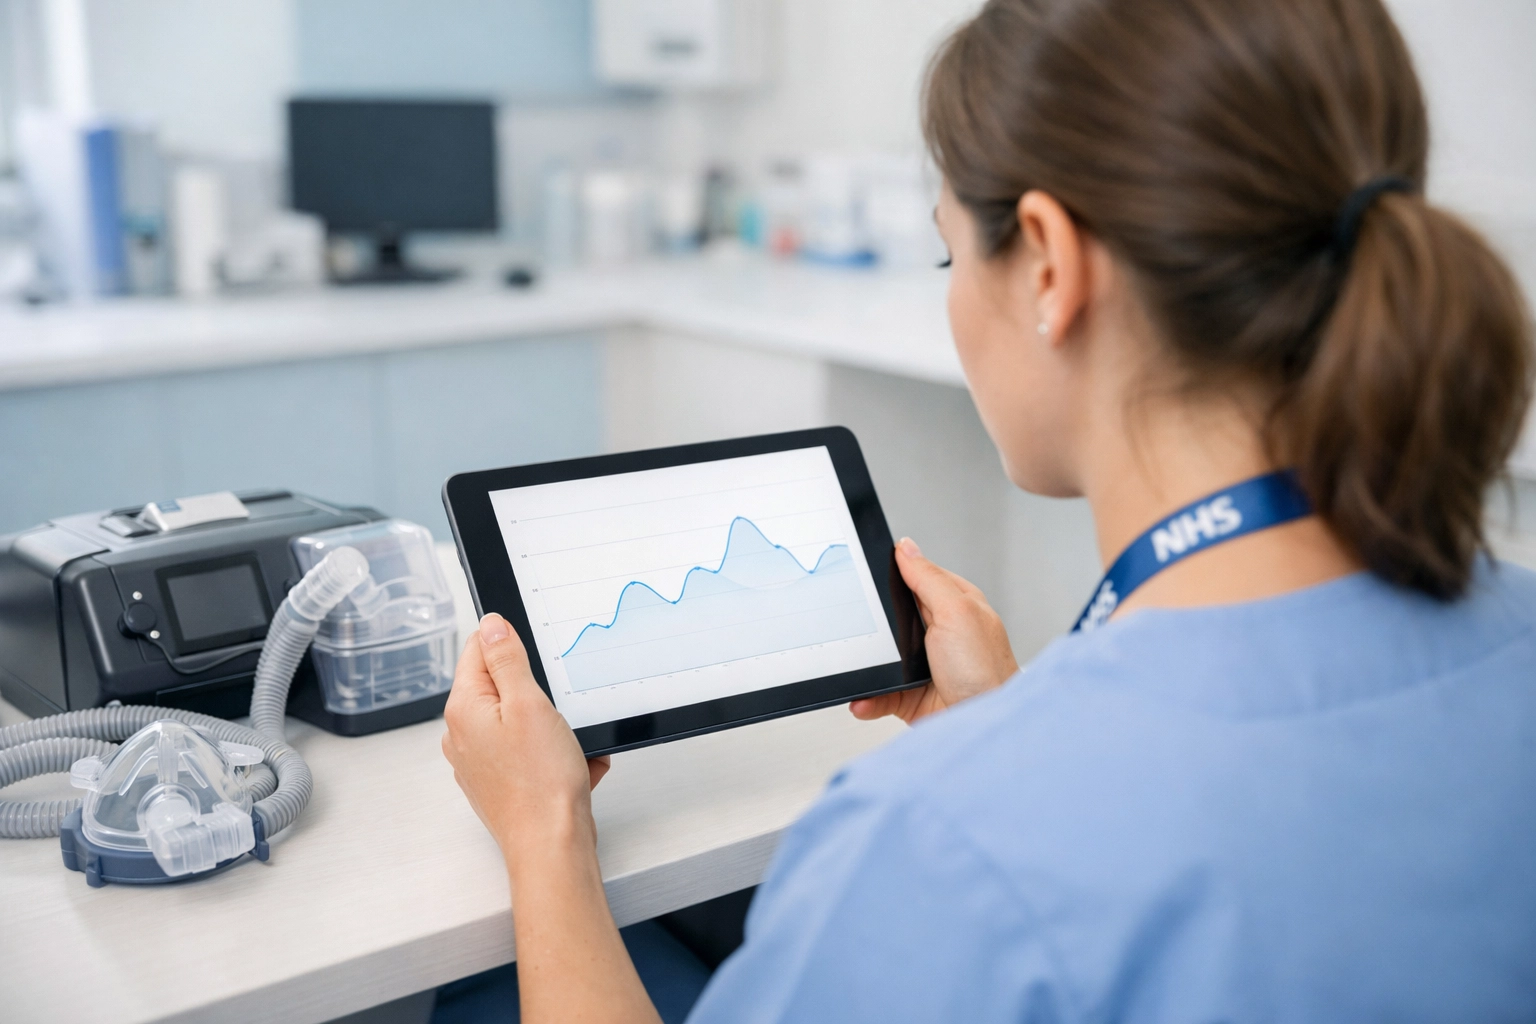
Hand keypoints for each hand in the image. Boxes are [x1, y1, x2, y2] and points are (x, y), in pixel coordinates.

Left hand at [442, 613, 610, 868]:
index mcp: (464, 708)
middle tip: (559, 710)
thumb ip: (506, 659)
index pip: (477, 649)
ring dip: (551, 726)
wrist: (551, 846)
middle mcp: (462, 734)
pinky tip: (574, 767)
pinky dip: (553, 755)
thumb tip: (491, 624)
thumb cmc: (542, 783)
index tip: (538, 659)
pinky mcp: (498, 782)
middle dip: (538, 693)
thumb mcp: (529, 704)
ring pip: (519, 721)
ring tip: (570, 746)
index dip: (511, 645)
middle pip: (500, 686)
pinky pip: (529, 753)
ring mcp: (478, 762)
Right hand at [850, 538, 1016, 725]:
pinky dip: (867, 697)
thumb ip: (928, 578)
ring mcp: (923, 664)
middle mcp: (939, 632)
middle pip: (891, 615)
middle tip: (858, 625)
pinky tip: (863, 699)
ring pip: (880, 655)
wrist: (982, 727)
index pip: (916, 577)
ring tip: (857, 668)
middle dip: (872, 624)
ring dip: (865, 665)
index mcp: (954, 603)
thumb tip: (905, 548)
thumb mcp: (956, 612)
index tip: (864, 573)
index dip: (890, 574)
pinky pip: (878, 691)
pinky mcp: (910, 694)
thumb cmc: (985, 672)